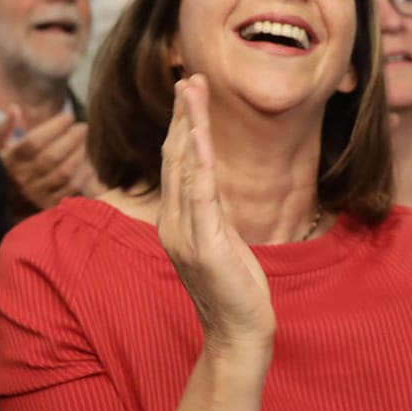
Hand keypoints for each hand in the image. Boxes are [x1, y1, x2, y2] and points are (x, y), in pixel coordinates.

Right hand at [0, 107, 98, 210]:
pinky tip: (89, 164)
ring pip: (64, 172)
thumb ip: (4, 128)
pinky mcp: (49, 205)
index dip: (54, 127)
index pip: (34, 141)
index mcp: (11, 160)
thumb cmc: (6, 169)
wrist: (4, 206)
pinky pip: (71, 189)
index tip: (68, 117)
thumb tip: (14, 108)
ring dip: (79, 155)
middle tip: (83, 127)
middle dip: (72, 138)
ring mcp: (36, 193)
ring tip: (86, 142)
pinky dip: (83, 175)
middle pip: (52, 156)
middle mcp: (23, 178)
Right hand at [159, 76, 273, 351]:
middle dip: (182, 115)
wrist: (238, 333)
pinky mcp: (204, 244)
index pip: (175, 165)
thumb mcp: (221, 241)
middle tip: (189, 77)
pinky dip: (197, 161)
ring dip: (188, 126)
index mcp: (175, 222)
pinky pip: (200, 195)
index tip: (188, 93)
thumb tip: (210, 180)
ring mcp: (185, 234)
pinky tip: (197, 134)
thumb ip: (210, 210)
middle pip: (174, 158)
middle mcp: (173, 224)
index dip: (180, 126)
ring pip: (184, 168)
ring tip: (191, 91)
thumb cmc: (234, 290)